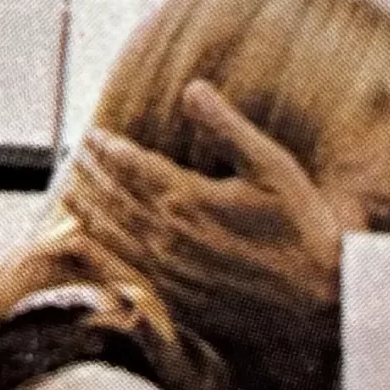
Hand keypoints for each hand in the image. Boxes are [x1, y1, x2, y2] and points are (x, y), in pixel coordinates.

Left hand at [63, 81, 342, 389]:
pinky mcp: (177, 301)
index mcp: (189, 199)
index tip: (93, 136)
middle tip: (76, 157)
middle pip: (117, 200)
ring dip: (89, 212)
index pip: (133, 167)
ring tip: (70, 193)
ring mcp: (170, 273)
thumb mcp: (272, 166)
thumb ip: (227, 127)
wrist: (320, 299)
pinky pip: (126, 272)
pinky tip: (89, 246)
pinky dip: (101, 255)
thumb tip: (192, 88)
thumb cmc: (303, 228)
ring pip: (115, 237)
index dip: (109, 149)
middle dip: (93, 175)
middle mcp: (169, 237)